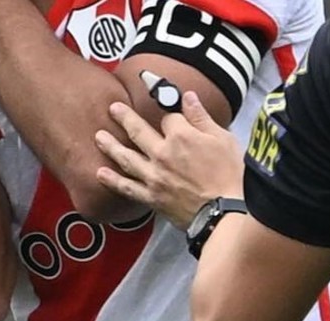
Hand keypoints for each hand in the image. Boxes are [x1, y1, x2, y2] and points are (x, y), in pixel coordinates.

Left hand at [95, 92, 244, 230]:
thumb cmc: (230, 177)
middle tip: (113, 109)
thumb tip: (188, 97)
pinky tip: (100, 174)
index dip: (171, 115)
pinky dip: (113, 181)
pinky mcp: (152, 197)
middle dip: (124, 117)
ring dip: (110, 145)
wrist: (226, 214)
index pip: (169, 118)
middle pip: (138, 131)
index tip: (172, 115)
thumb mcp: (223, 140)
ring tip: (98, 136)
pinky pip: (127, 188)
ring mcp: (154, 176)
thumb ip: (201, 118)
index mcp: (181, 136)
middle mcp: (162, 153)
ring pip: (126, 157)